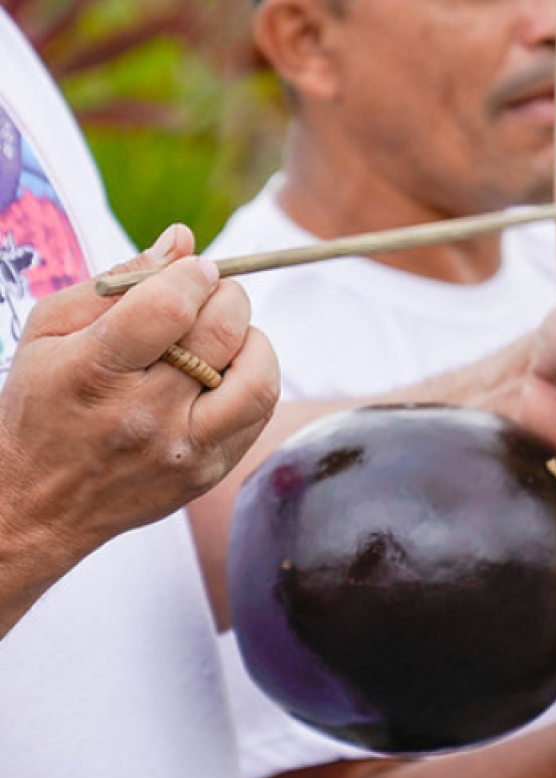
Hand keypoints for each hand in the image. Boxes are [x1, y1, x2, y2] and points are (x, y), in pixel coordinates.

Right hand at [0, 225, 278, 617]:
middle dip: (227, 298)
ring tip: (226, 336)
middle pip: (220, 335)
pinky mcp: (209, 472)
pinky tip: (227, 372)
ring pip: (257, 380)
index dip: (194, 275)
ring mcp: (183, 450)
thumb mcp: (51, 331)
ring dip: (253, 341)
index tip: (195, 269)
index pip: (169, 308)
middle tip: (212, 295)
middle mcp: (144, 415)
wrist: (40, 503)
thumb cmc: (43, 405)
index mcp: (94, 372)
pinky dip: (254, 379)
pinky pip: (260, 414)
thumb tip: (184, 241)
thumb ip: (119, 281)